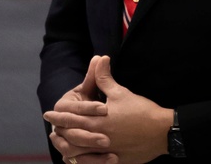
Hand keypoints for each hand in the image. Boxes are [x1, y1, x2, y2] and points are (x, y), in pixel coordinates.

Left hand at [45, 56, 172, 163]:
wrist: (163, 132)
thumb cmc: (141, 110)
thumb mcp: (120, 92)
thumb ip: (103, 78)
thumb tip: (98, 58)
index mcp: (98, 120)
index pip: (72, 118)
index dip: (58, 115)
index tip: (48, 113)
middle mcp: (100, 137)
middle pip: (73, 137)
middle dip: (60, 133)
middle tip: (51, 131)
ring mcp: (108, 151)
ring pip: (81, 154)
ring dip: (70, 149)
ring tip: (62, 147)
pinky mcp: (118, 161)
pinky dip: (86, 163)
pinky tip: (82, 160)